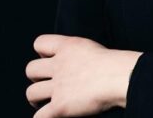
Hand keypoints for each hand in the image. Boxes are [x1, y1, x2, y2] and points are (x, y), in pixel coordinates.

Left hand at [25, 34, 142, 116]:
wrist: (122, 77)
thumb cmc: (118, 65)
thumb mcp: (94, 49)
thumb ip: (80, 55)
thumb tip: (77, 66)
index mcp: (68, 47)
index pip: (40, 43)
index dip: (41, 53)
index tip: (50, 61)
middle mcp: (59, 65)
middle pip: (30, 69)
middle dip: (35, 78)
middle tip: (45, 85)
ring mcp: (58, 86)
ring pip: (31, 93)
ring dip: (36, 99)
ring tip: (43, 103)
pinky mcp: (60, 106)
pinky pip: (39, 116)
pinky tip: (50, 117)